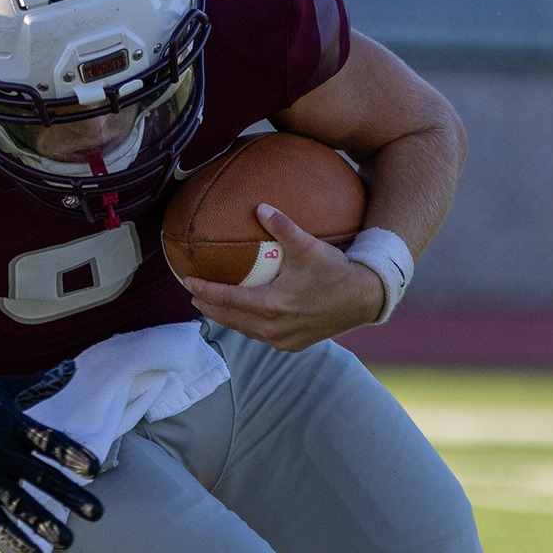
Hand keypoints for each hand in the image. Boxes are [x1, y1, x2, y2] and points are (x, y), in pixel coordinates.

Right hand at [0, 367, 102, 552]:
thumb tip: (72, 368)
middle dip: (69, 495)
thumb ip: (39, 384)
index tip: (95, 469)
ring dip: (44, 522)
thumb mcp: (2, 388)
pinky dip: (15, 536)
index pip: (48, 441)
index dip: (71, 454)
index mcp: (11, 423)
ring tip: (69, 540)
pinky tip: (37, 552)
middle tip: (97, 513)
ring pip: (18, 502)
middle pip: (40, 476)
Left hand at [180, 203, 384, 350]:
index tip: (187, 280)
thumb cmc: (336, 271)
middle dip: (209, 307)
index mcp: (272, 306)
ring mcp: (283, 340)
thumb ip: (283, 227)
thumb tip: (260, 207)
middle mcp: (273, 328)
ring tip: (212, 305)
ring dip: (226, 318)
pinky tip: (243, 316)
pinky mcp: (293, 345)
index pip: (227, 299)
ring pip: (244, 330)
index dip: (205, 289)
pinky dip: (247, 325)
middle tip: (193, 293)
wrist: (365, 299)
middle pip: (230, 319)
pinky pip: (261, 335)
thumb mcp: (309, 246)